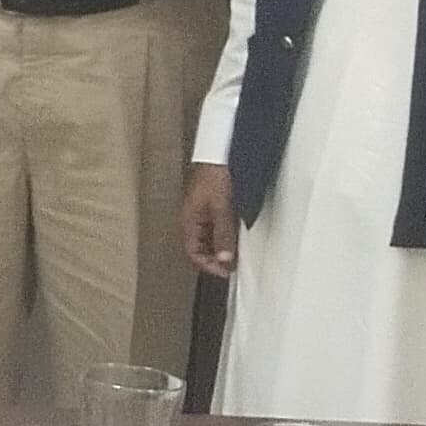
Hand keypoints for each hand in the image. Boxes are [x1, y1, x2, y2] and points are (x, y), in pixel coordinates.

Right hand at [181, 164, 239, 279]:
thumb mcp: (222, 208)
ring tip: (237, 253)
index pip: (192, 253)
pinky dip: (226, 236)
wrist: (221, 152)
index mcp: (188, 220)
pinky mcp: (213, 205)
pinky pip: (216, 228)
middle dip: (215, 259)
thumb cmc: (216, 175)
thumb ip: (223, 235)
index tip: (226, 272)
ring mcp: (202, 212)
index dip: (208, 265)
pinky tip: (236, 237)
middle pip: (200, 248)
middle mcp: (193, 218)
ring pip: (209, 239)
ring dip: (221, 248)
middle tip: (233, 266)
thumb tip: (224, 259)